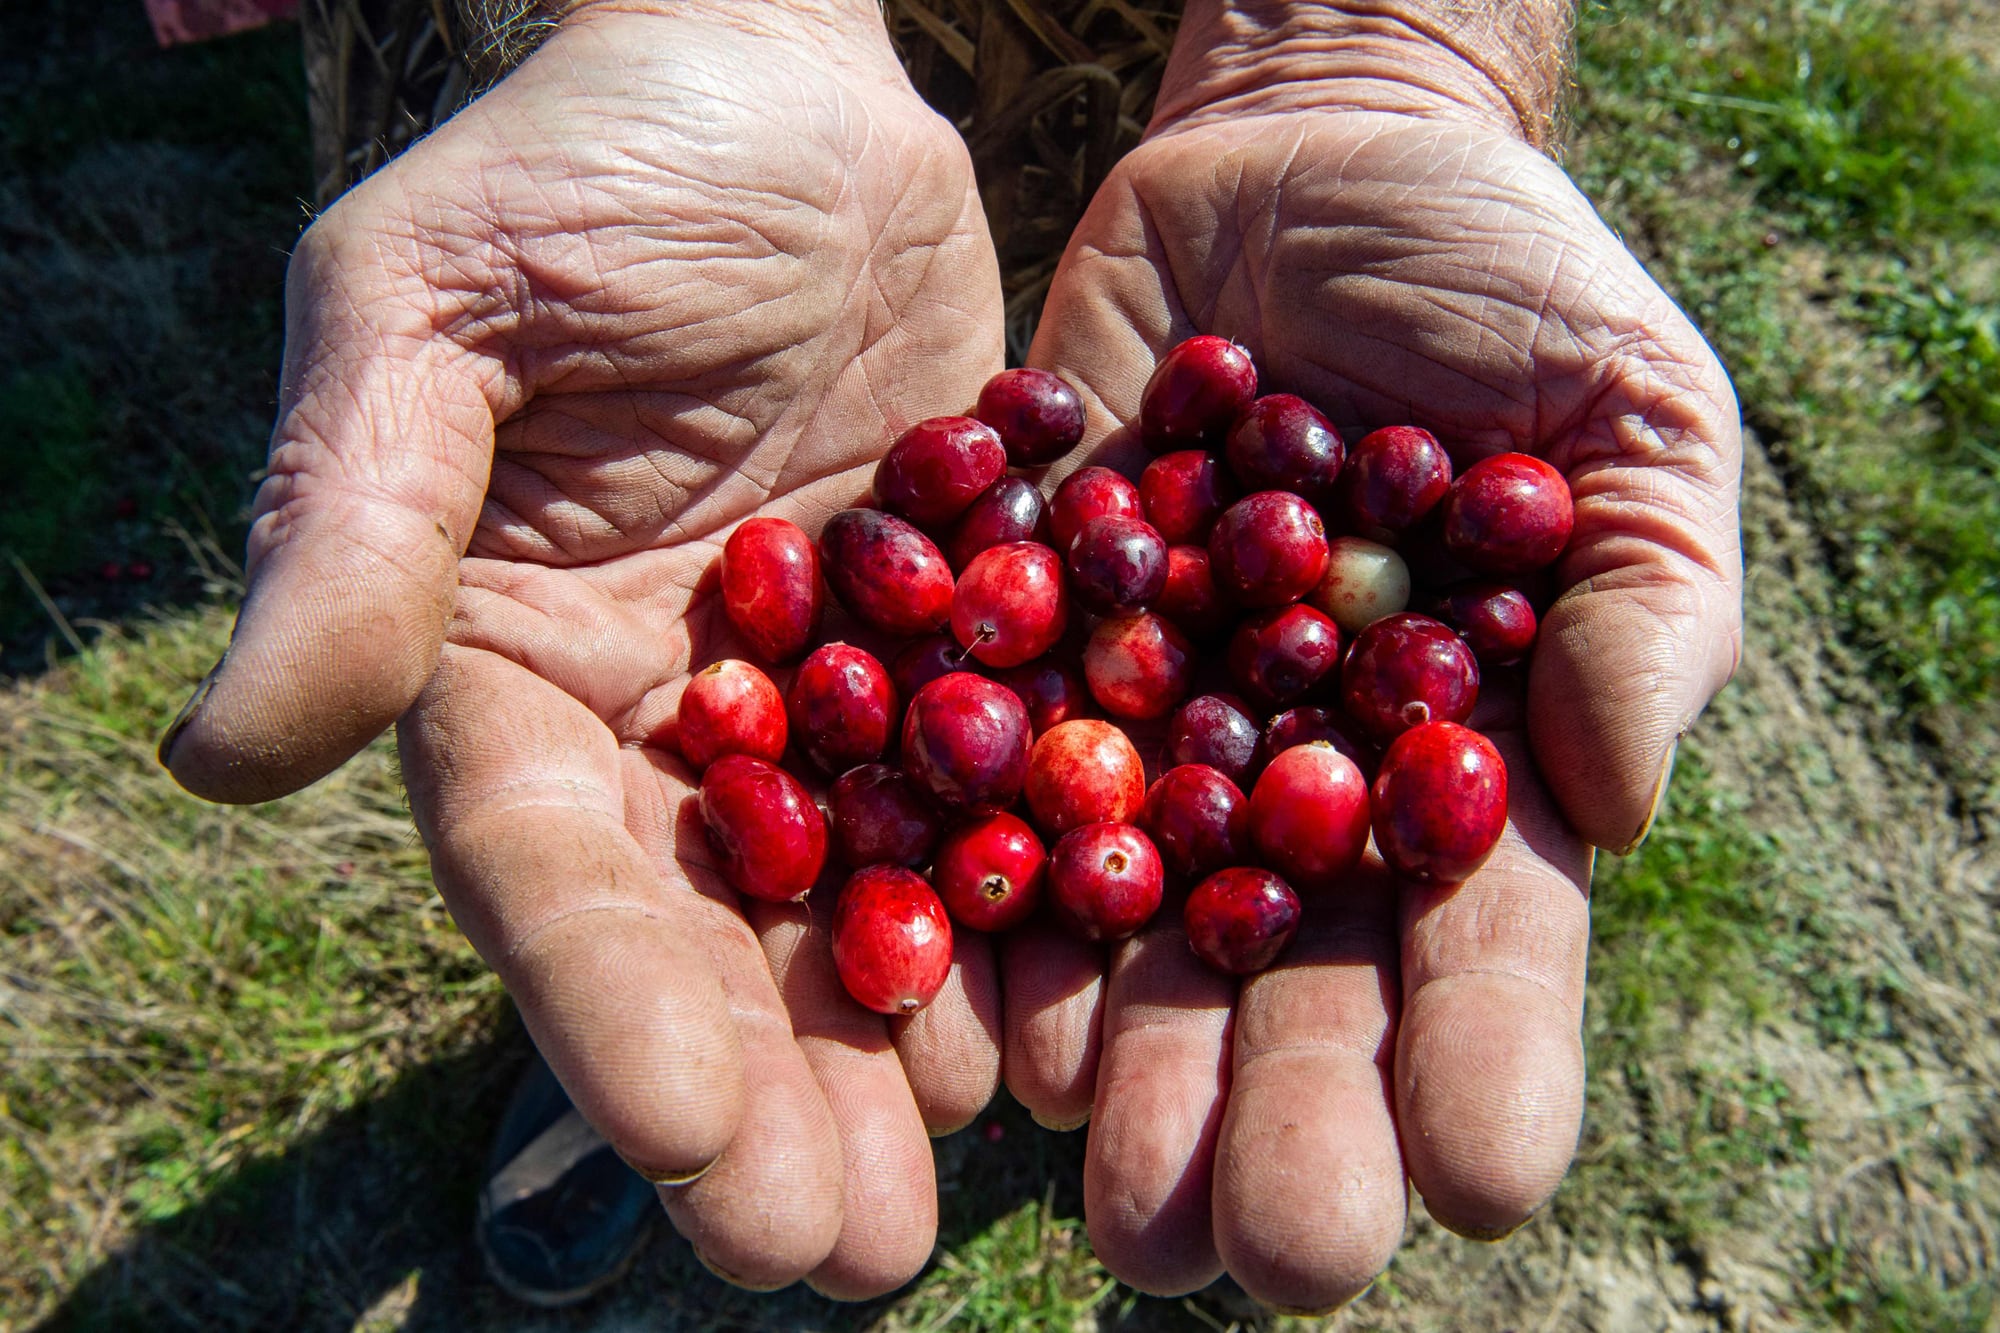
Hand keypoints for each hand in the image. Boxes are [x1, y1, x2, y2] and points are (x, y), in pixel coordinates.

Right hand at [159, 0, 1002, 1296]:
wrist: (777, 79)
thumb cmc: (578, 166)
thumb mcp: (428, 312)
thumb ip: (355, 526)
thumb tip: (227, 755)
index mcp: (514, 668)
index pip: (547, 870)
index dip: (605, 1011)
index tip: (680, 1144)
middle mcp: (667, 720)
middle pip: (710, 937)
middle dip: (764, 1097)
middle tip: (830, 1256)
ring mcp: (825, 697)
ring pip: (864, 905)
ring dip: (903, 1056)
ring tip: (950, 1204)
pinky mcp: (960, 645)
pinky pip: (1004, 791)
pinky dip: (1039, 906)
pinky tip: (1080, 1020)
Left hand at [1004, 2, 1742, 1309]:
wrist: (1299, 173)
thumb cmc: (1500, 287)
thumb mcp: (1625, 410)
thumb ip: (1642, 600)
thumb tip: (1607, 797)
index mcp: (1456, 760)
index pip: (1482, 937)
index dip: (1485, 1053)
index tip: (1480, 1176)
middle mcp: (1291, 784)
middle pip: (1290, 982)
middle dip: (1278, 1115)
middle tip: (1252, 1250)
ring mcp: (1148, 734)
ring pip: (1131, 935)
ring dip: (1119, 1068)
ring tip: (1106, 1194)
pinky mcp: (1019, 658)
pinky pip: (990, 798)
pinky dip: (977, 902)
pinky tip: (968, 1016)